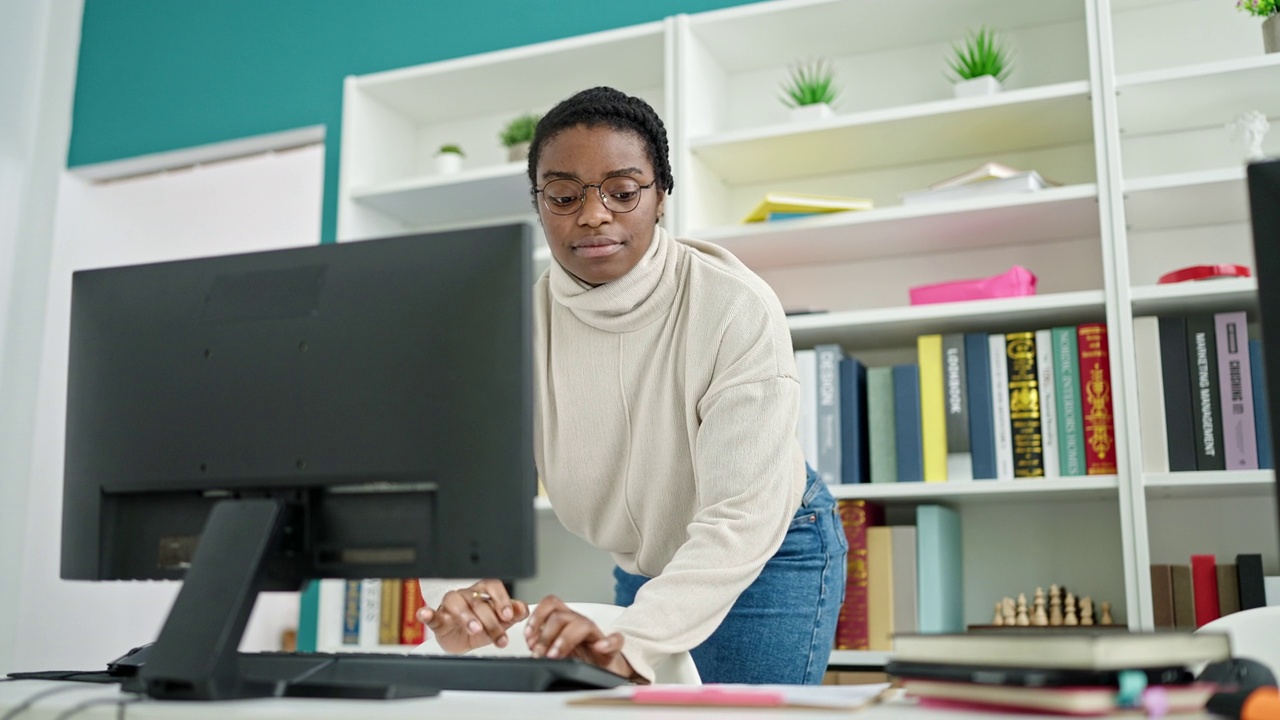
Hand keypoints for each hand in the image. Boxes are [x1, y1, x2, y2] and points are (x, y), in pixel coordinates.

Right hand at [415, 580, 528, 653]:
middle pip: (478, 601)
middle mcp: (467, 595)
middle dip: (490, 620)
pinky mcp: (438, 619)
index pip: (493, 586)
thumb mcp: (499, 621)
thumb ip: (513, 614)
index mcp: (483, 592)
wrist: (462, 641)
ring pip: (456, 603)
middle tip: (498, 636)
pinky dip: (427, 614)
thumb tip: (523, 609)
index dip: (501, 600)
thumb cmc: (480, 626)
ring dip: (466, 616)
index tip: (509, 615)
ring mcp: (451, 606)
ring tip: (475, 629)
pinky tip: (424, 613)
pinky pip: (432, 614)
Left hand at [524, 595, 638, 680]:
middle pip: (560, 616)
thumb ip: (543, 645)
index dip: (536, 618)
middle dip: (545, 635)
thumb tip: (531, 646)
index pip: (550, 605)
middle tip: (539, 653)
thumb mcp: (556, 651)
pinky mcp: (613, 649)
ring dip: (565, 639)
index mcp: (565, 622)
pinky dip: (608, 642)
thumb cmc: (580, 660)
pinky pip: (616, 640)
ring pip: (582, 625)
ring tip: (555, 655)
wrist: (605, 670)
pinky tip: (599, 648)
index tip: (528, 637)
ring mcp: (596, 635)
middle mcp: (579, 624)